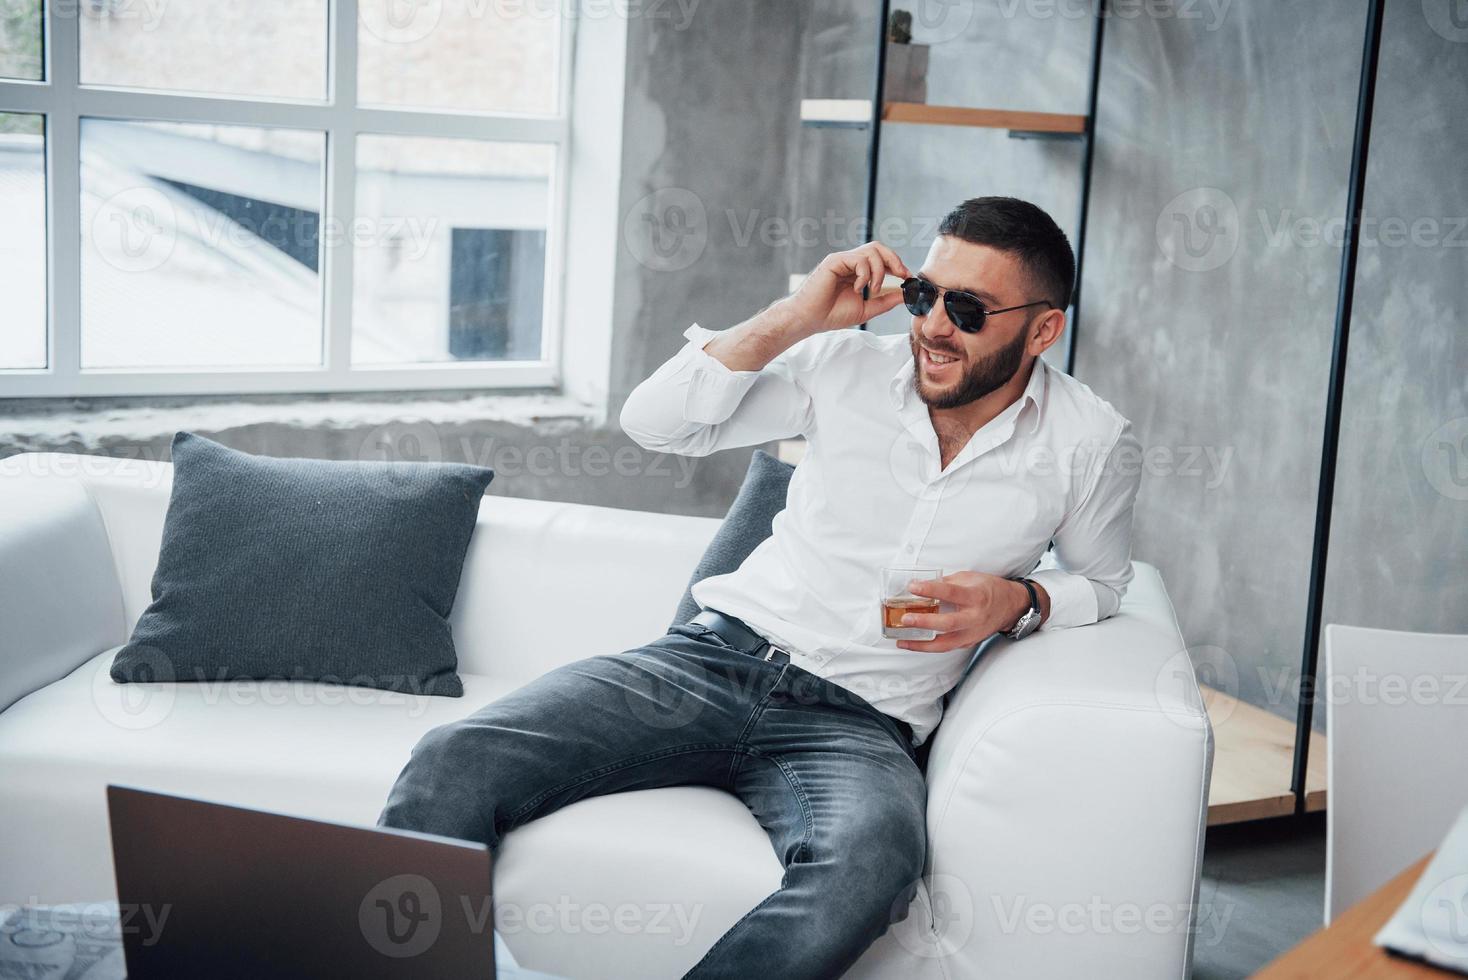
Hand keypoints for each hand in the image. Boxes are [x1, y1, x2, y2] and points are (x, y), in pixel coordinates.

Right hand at [782, 242, 909, 334]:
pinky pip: (859, 259)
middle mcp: (850, 262)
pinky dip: (865, 275)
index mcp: (857, 271)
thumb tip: (907, 294)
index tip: (908, 278)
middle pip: (878, 248)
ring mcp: (842, 260)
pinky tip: (858, 288)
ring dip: (879, 271)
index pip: (881, 258)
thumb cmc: (833, 315)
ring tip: (873, 290)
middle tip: (902, 275)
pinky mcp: (834, 261)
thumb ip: (886, 301)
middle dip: (894, 260)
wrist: (810, 319)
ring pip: (871, 251)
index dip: (897, 265)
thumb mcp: (867, 309)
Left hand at [895, 572, 1038, 652]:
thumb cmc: (988, 589)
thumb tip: (921, 585)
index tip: (912, 586)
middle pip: (948, 624)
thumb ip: (947, 583)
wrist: (1011, 607)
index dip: (930, 589)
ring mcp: (972, 634)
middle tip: (905, 618)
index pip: (951, 592)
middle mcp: (975, 618)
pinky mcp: (968, 643)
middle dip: (925, 622)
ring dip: (921, 644)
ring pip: (945, 644)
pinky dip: (929, 647)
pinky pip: (947, 647)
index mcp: (976, 597)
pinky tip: (913, 644)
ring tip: (901, 641)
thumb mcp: (970, 578)